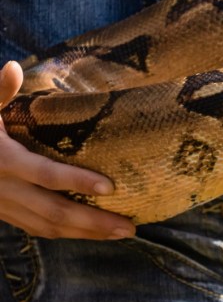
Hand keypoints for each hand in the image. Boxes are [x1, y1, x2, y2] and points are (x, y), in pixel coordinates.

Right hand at [0, 61, 135, 239]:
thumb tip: (12, 68)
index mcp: (3, 159)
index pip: (45, 174)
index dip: (76, 181)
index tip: (110, 186)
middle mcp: (4, 188)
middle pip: (53, 210)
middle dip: (93, 222)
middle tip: (130, 227)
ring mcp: (2, 206)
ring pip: (47, 226)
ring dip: (85, 233)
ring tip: (122, 233)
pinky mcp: (3, 214)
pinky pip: (37, 228)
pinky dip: (65, 233)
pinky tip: (92, 233)